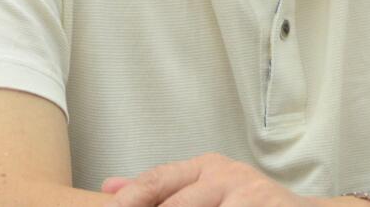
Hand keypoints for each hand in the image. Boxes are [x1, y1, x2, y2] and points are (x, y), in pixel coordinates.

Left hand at [103, 153, 328, 206]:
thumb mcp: (207, 192)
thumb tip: (109, 188)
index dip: (131, 198)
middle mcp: (224, 174)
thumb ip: (160, 190)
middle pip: (175, 203)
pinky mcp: (260, 205)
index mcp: (206, 167)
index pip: (157, 179)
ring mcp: (245, 191)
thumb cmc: (251, 205)